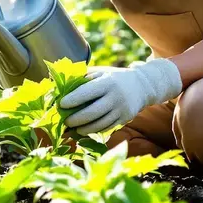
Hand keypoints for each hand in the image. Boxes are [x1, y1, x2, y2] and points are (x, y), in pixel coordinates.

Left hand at [59, 59, 183, 134]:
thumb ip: (83, 77)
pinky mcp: (125, 119)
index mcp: (108, 82)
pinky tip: (84, 130)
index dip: (73, 99)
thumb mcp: (101, 72)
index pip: (87, 92)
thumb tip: (60, 85)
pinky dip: (94, 130)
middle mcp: (116, 97)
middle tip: (65, 120)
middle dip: (76, 118)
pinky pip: (106, 127)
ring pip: (99, 123)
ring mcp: (121, 109)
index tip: (61, 104)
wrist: (142, 86)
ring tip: (73, 128)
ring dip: (84, 128)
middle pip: (92, 112)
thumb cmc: (114, 77)